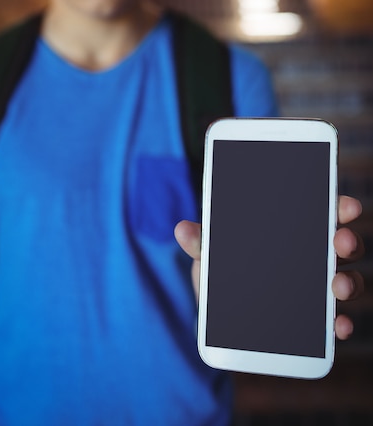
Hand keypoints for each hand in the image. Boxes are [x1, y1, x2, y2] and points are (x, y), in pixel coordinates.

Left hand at [174, 194, 364, 340]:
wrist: (217, 314)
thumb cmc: (222, 270)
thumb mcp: (210, 253)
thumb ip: (200, 242)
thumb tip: (181, 230)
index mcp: (292, 230)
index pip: (323, 211)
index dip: (339, 206)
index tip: (347, 206)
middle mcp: (312, 256)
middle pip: (342, 244)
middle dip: (347, 241)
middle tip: (340, 242)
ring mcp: (317, 289)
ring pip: (346, 280)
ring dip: (348, 282)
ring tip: (337, 286)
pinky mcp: (315, 321)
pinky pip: (336, 320)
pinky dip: (342, 323)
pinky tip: (338, 324)